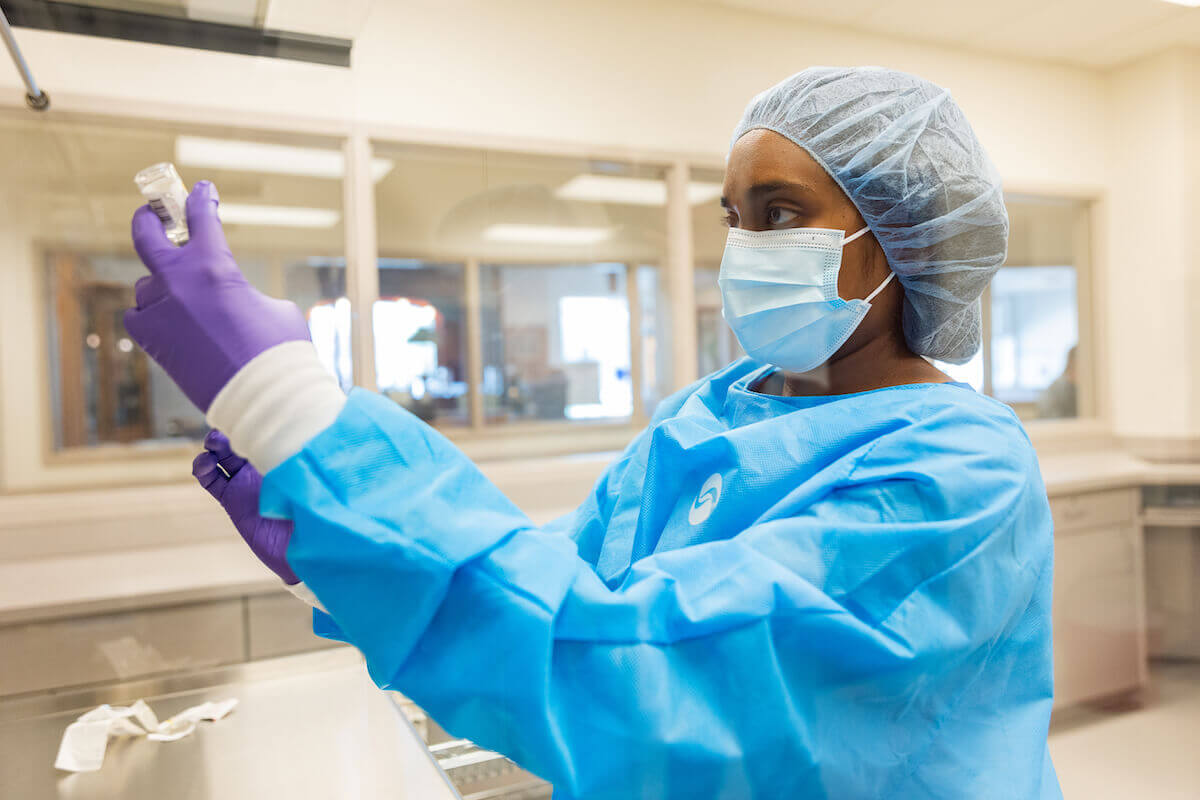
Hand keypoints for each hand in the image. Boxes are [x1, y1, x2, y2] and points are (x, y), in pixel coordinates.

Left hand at [124, 181, 310, 411]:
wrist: (265, 398)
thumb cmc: (281, 353)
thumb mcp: (273, 306)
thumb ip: (242, 291)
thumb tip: (228, 298)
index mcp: (214, 265)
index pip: (201, 217)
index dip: (202, 199)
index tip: (203, 191)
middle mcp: (180, 282)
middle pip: (146, 234)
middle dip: (149, 218)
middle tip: (154, 213)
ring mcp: (160, 312)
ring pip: (147, 285)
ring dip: (162, 285)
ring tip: (182, 295)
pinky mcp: (153, 342)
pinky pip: (140, 317)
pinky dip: (152, 315)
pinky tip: (168, 320)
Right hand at [193, 430, 298, 584]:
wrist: (303, 550)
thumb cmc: (314, 513)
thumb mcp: (312, 482)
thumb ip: (305, 462)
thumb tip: (311, 436)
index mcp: (283, 458)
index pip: (264, 434)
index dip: (253, 423)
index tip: (247, 416)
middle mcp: (263, 468)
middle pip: (239, 443)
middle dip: (230, 433)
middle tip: (224, 433)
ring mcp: (245, 483)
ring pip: (221, 458)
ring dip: (213, 448)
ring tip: (212, 445)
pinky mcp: (232, 500)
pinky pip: (212, 481)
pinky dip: (203, 470)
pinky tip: (203, 463)